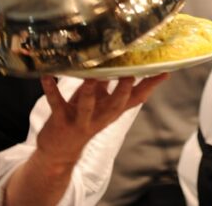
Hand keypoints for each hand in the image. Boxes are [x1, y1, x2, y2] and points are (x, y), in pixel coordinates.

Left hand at [36, 74, 167, 165]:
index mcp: (111, 110)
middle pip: (117, 104)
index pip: (136, 98)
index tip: (165, 70)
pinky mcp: (61, 121)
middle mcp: (100, 117)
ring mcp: (81, 120)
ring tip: (91, 76)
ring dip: (89, 92)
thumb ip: (106, 81)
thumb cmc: (80, 118)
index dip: (150, 86)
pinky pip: (56, 103)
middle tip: (131, 72)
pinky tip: (47, 76)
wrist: (58, 153)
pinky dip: (51, 89)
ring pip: (88, 107)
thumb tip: (118, 58)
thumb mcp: (98, 100)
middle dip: (124, 89)